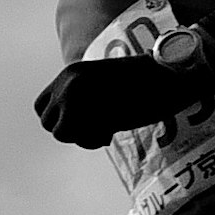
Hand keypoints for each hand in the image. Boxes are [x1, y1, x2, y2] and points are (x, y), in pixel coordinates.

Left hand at [33, 54, 204, 147]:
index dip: (60, 117)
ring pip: (60, 132)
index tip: (83, 118)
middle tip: (97, 125)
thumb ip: (82, 96)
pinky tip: (110, 133)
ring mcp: (80, 97)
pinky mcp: (95, 112)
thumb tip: (68, 123)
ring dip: (81, 136)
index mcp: (71, 73)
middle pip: (49, 121)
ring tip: (105, 128)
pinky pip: (79, 138)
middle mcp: (69, 83)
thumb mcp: (104, 81)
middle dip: (70, 129)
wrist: (171, 75)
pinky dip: (90, 140)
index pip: (43, 105)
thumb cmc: (145, 79)